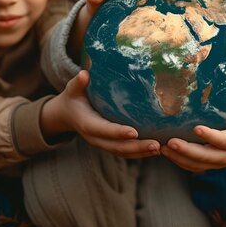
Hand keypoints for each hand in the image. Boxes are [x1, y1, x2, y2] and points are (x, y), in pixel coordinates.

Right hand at [41, 71, 160, 158]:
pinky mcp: (109, 145)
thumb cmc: (73, 98)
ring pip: (123, 152)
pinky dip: (140, 153)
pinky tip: (156, 149)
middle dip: (136, 147)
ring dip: (141, 152)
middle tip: (156, 144)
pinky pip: (125, 152)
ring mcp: (102, 144)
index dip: (118, 132)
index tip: (134, 132)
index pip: (103, 130)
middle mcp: (95, 138)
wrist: (67, 115)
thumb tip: (84, 74)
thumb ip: (78, 83)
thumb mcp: (73, 89)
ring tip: (159, 148)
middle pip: (117, 147)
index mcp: (87, 124)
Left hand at [160, 99, 225, 171]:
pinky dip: (178, 161)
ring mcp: (215, 163)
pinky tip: (165, 152)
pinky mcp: (207, 165)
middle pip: (204, 157)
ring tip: (163, 148)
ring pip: (195, 164)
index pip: (221, 141)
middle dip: (186, 151)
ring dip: (178, 158)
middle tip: (170, 142)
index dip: (210, 136)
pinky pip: (191, 166)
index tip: (196, 128)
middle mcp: (224, 157)